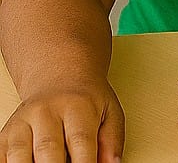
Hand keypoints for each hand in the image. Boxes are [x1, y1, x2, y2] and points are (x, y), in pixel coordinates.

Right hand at [0, 81, 124, 162]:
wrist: (60, 77)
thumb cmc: (86, 100)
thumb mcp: (110, 112)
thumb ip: (112, 140)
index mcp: (76, 107)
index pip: (81, 141)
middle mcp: (45, 113)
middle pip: (48, 150)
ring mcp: (22, 124)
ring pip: (19, 155)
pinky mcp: (5, 134)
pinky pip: (1, 155)